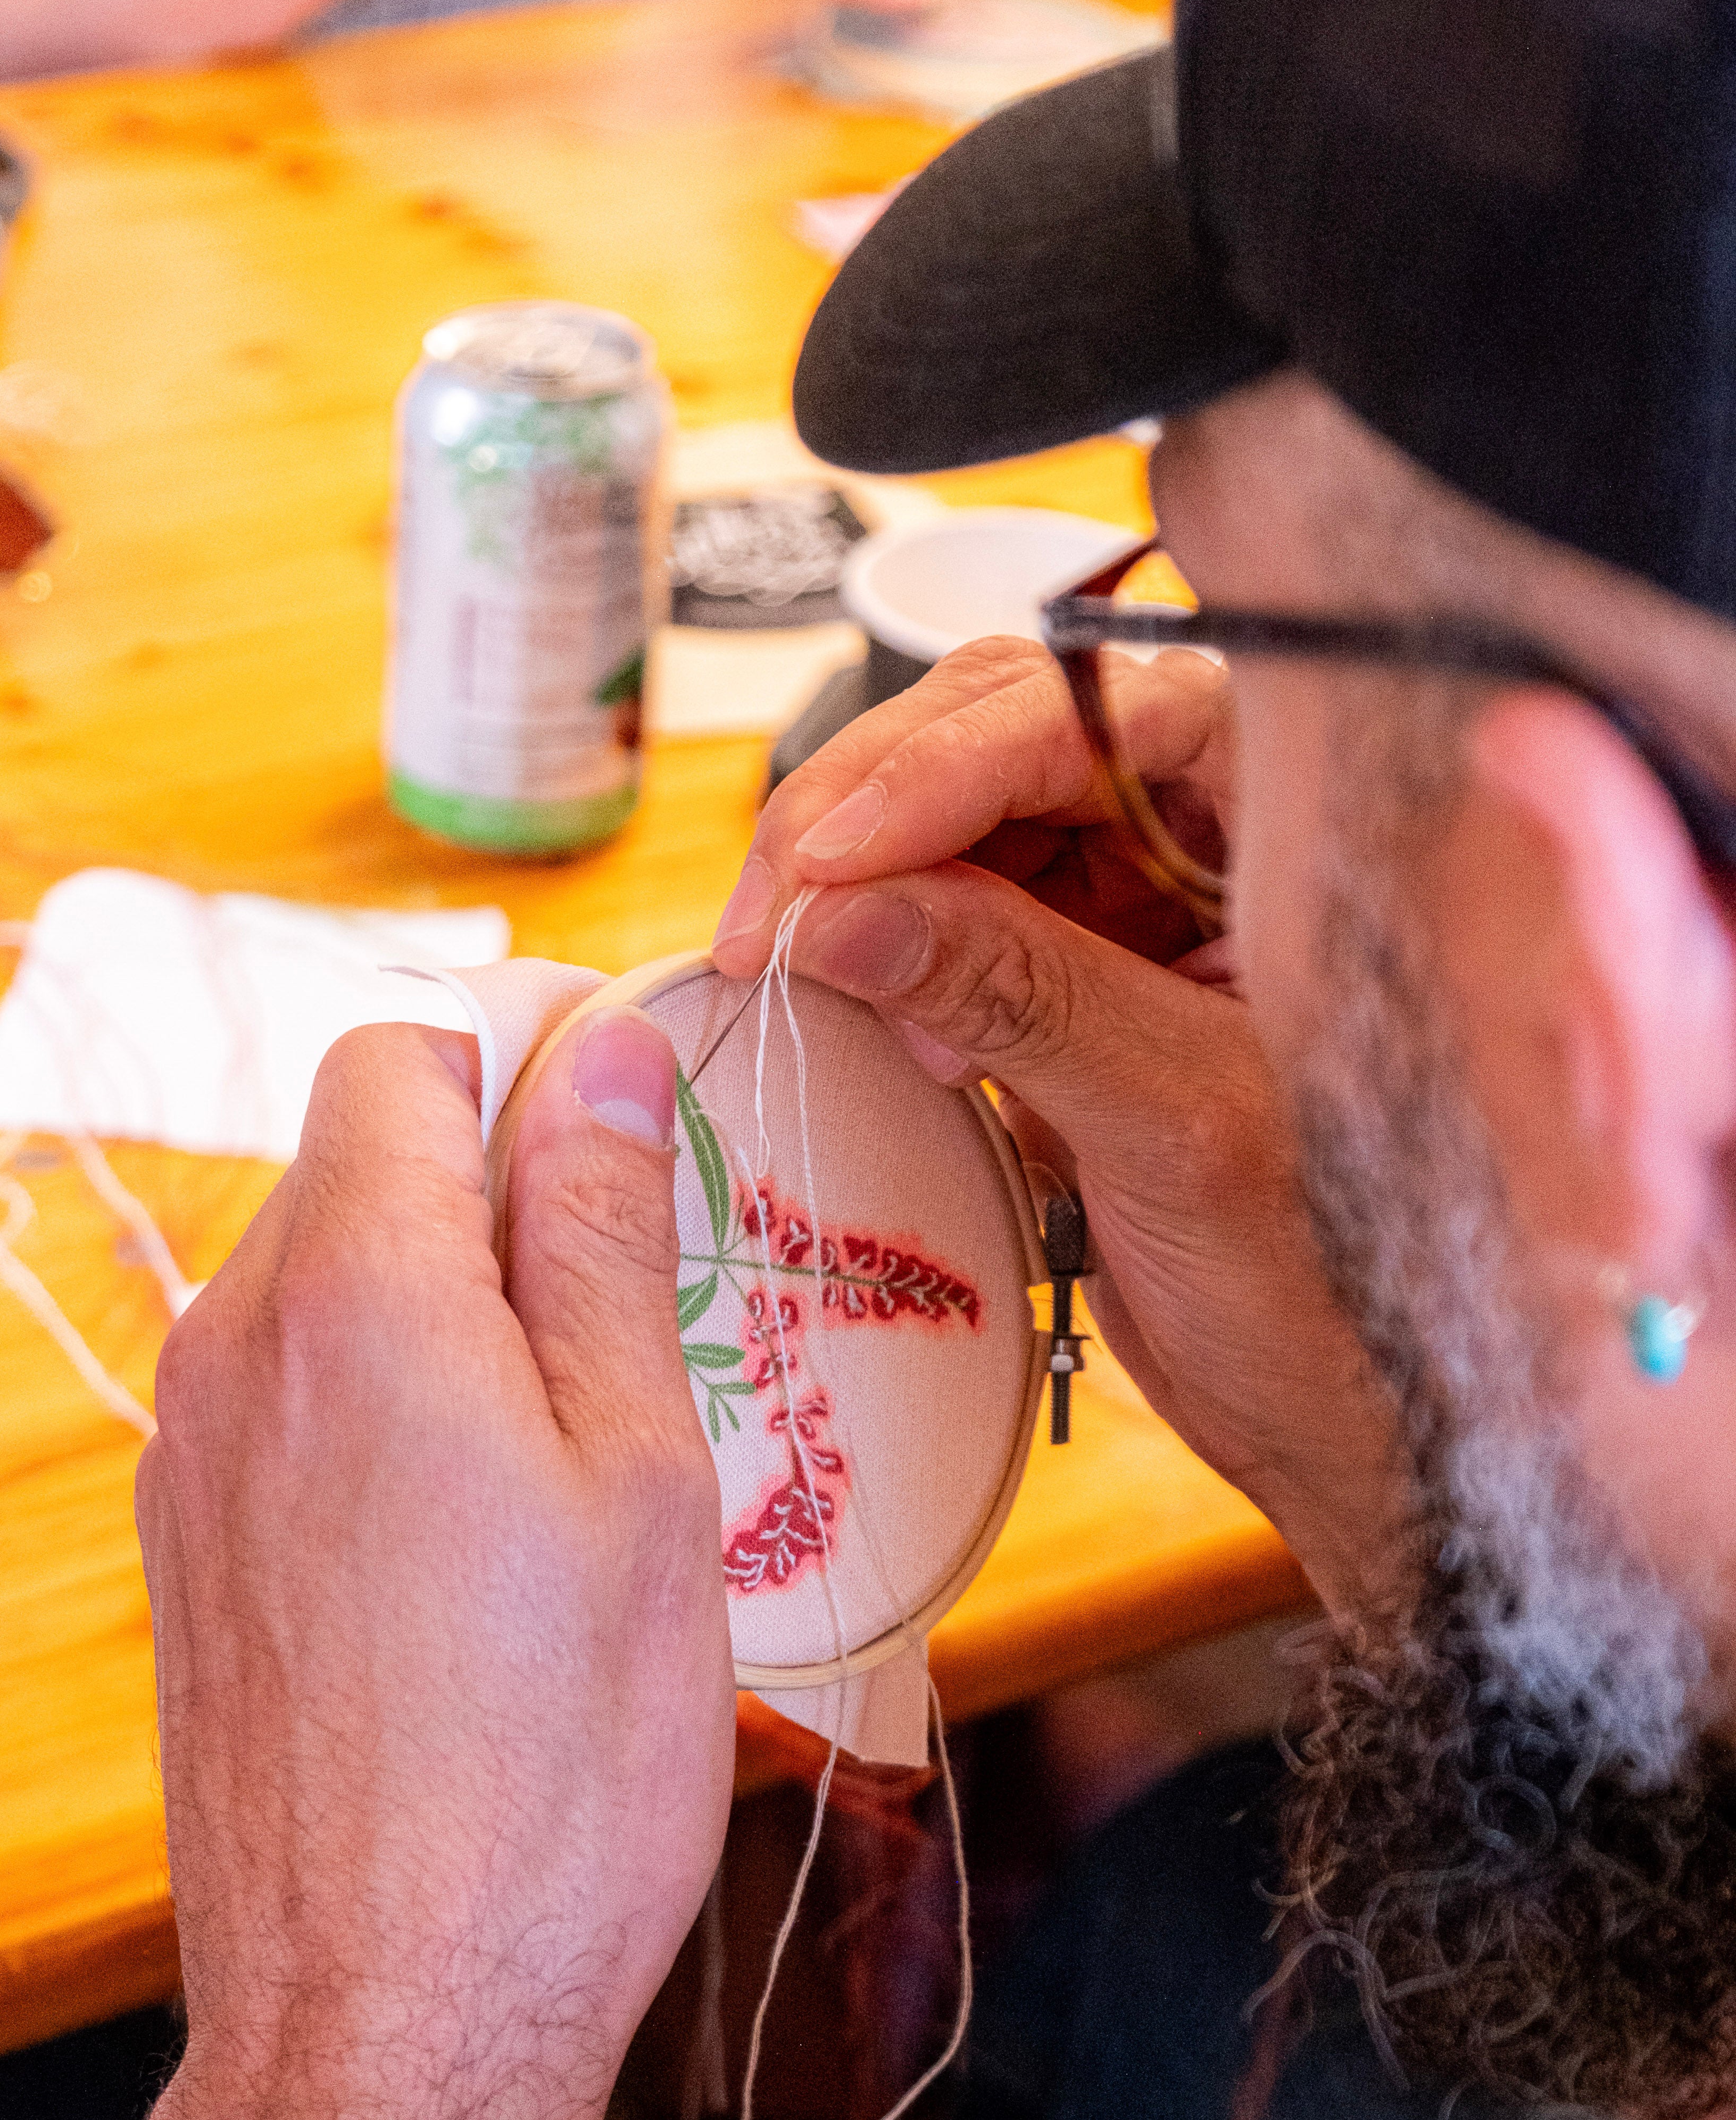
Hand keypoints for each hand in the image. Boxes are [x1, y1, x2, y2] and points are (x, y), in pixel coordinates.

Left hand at [140, 1008, 734, 2119]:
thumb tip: (603, 1051)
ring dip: (458, 1312)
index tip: (640, 1118)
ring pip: (329, 1289)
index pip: (401, 1053)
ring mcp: (190, 1461)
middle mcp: (231, 1352)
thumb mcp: (641, 1475)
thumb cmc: (556, 1774)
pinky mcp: (188, 1558)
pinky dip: (395, 1410)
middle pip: (362, 1165)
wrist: (393, 2028)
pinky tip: (494, 1541)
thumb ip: (602, 1237)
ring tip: (591, 1453)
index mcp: (353, 1298)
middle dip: (506, 1190)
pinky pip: (293, 1406)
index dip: (530, 1051)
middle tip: (657, 1313)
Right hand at [714, 639, 1401, 1610]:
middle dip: (869, 812)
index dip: (936, 765)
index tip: (822, 860)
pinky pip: (951, 918)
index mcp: (1300, 809)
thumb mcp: (1180, 1122)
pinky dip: (881, 952)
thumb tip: (839, 911)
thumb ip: (1020, 995)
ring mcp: (1143, 897)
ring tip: (803, 973)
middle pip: (1003, 736)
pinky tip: (854, 1010)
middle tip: (768, 918)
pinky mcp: (1079, 975)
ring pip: (957, 820)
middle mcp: (1220, 824)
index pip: (1094, 709)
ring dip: (859, 883)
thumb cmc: (1340, 1271)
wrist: (1351, 1410)